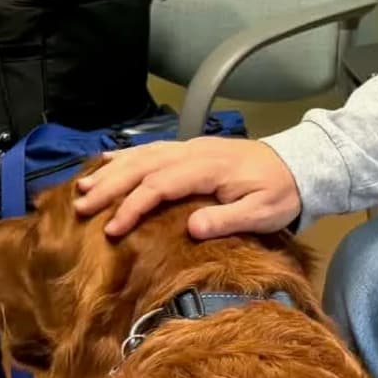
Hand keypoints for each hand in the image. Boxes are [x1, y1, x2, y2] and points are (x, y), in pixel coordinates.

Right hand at [73, 137, 301, 239]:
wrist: (297, 166)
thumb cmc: (281, 193)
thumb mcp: (264, 212)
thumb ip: (229, 219)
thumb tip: (192, 228)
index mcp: (209, 168)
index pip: (161, 184)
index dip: (134, 206)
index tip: (112, 229)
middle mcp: (194, 153)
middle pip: (143, 166)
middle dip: (110, 186)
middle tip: (80, 206)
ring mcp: (190, 148)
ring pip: (143, 155)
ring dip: (111, 170)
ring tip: (82, 187)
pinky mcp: (190, 149)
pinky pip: (152, 149)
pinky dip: (126, 156)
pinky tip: (105, 162)